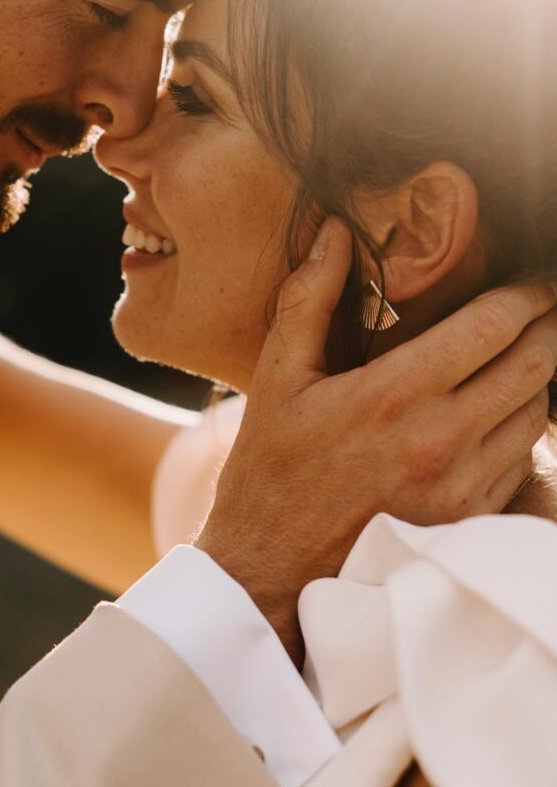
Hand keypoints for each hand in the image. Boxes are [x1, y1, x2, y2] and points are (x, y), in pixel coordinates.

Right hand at [196, 217, 556, 664]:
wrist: (270, 568)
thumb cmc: (270, 467)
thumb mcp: (277, 377)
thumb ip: (309, 299)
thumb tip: (336, 231)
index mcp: (393, 397)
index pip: (492, 327)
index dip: (524, 294)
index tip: (532, 277)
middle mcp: (440, 442)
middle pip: (534, 366)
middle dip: (547, 326)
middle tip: (541, 305)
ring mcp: (462, 488)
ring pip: (537, 414)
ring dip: (537, 378)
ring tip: (519, 354)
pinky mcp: (470, 521)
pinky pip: (524, 461)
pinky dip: (520, 429)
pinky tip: (494, 411)